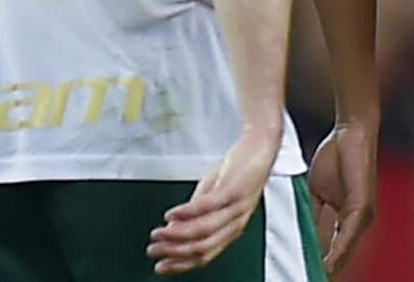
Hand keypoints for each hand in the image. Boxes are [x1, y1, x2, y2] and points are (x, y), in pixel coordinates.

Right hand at [149, 127, 277, 273]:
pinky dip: (186, 212)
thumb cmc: (237, 171)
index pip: (205, 255)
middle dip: (174, 252)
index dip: (181, 264)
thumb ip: (196, 216)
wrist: (260, 146)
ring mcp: (237, 207)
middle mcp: (236, 222)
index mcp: (231, 229)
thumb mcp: (214, 197)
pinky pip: (208, 206)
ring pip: (203, 230)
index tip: (160, 267)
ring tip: (158, 234)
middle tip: (153, 251)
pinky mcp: (235, 190)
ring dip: (176, 235)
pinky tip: (171, 215)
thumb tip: (171, 232)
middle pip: (203, 247)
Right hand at [306, 119, 377, 272]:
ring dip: (328, 268)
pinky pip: (346, 236)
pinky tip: (325, 266)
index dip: (318, 264)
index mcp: (344, 218)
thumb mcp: (316, 191)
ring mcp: (361, 216)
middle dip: (321, 271)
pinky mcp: (362, 207)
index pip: (331, 250)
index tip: (300, 276)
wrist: (352, 132)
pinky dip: (336, 253)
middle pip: (338, 256)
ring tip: (311, 280)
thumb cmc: (336, 157)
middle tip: (302, 281)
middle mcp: (356, 221)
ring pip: (343, 252)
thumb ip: (311, 213)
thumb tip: (296, 233)